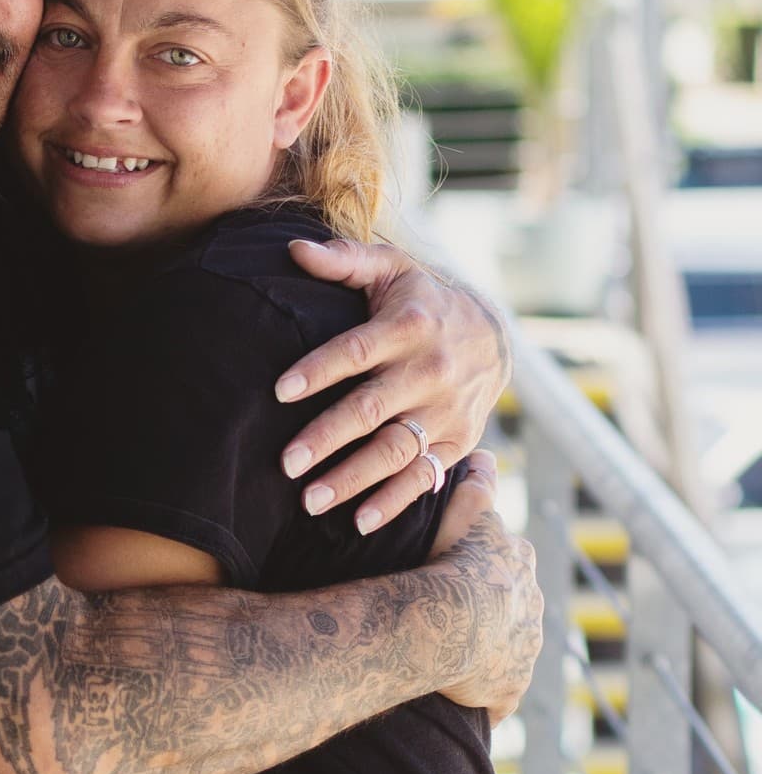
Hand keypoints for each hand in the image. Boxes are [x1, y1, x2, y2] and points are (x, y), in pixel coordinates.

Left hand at [277, 238, 510, 531]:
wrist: (494, 336)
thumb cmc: (422, 300)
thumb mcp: (392, 269)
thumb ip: (344, 261)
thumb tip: (294, 250)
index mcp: (410, 325)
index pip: (357, 350)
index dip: (319, 370)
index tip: (279, 391)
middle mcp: (431, 371)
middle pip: (373, 409)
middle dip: (328, 438)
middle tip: (286, 463)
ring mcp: (447, 412)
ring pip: (397, 451)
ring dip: (354, 479)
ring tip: (310, 500)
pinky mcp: (457, 443)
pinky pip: (424, 478)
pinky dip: (394, 503)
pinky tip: (358, 523)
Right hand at [420, 452, 541, 725]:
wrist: (455, 619)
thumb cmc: (453, 562)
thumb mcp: (466, 511)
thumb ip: (477, 483)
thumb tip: (485, 452)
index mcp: (519, 568)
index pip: (506, 566)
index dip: (483, 569)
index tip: (459, 575)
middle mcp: (532, 610)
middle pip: (511, 610)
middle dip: (490, 615)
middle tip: (451, 621)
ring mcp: (523, 653)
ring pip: (506, 653)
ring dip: (486, 658)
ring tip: (451, 663)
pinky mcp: (509, 690)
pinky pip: (497, 698)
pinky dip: (483, 700)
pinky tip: (461, 703)